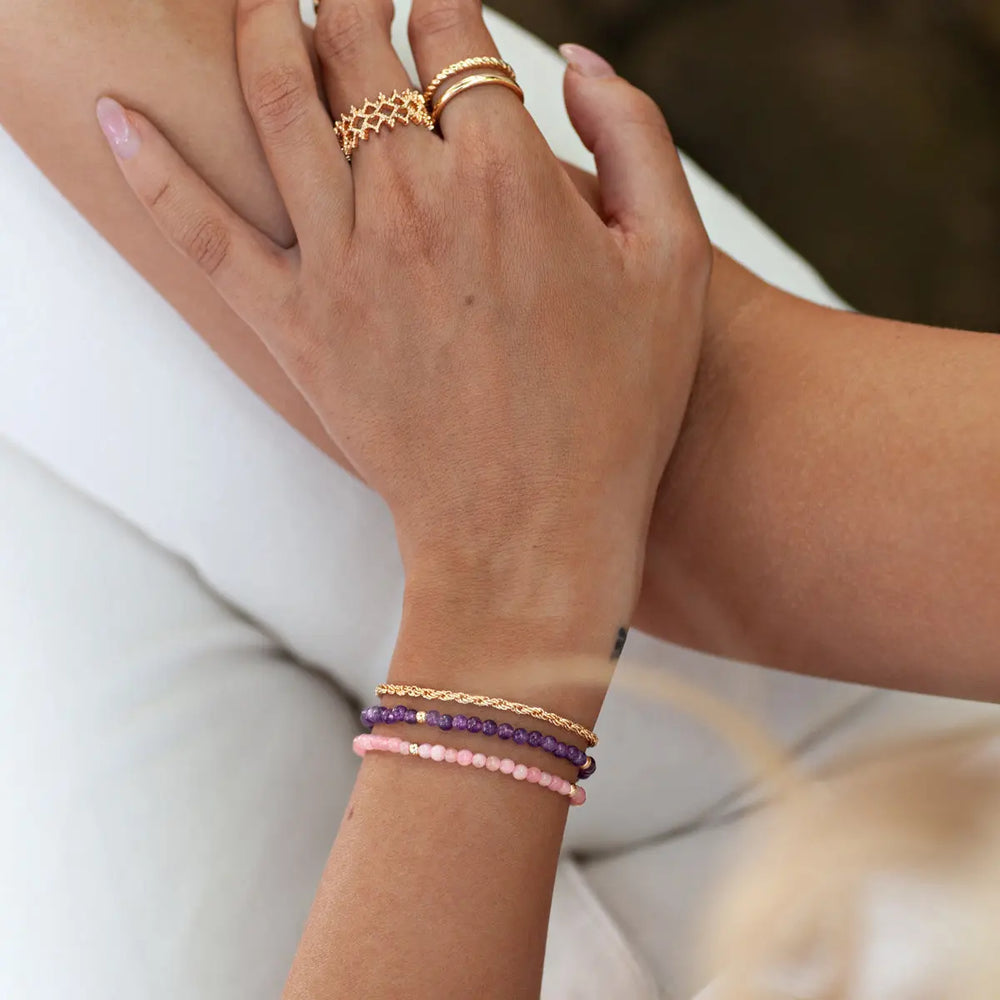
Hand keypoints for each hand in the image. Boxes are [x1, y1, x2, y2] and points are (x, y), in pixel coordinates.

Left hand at [97, 0, 709, 650]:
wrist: (533, 530)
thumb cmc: (615, 406)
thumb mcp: (672, 263)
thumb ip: (635, 137)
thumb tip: (573, 59)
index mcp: (507, 173)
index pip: (451, 33)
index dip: (445, 3)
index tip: (442, 7)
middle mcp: (413, 199)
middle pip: (355, 47)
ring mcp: (343, 261)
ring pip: (278, 105)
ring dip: (262, 32)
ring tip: (259, 2)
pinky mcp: (297, 327)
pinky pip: (203, 231)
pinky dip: (153, 169)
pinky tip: (116, 116)